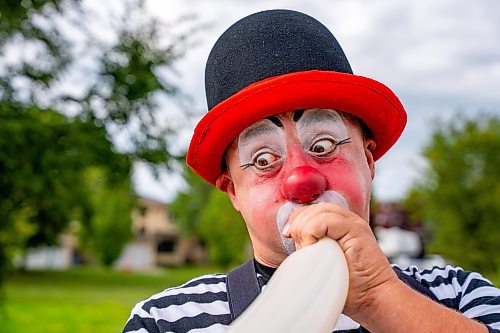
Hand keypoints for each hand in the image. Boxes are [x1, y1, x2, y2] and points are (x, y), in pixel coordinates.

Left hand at [283, 202, 397, 318]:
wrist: (373, 297)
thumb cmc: (348, 285)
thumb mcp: (321, 260)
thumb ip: (309, 246)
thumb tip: (290, 237)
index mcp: (337, 225)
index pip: (309, 210)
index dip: (295, 220)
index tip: (289, 236)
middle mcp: (346, 220)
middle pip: (311, 208)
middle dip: (298, 224)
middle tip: (301, 246)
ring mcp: (352, 223)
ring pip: (318, 211)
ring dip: (305, 229)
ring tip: (308, 248)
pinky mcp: (356, 230)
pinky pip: (327, 220)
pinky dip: (313, 231)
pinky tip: (314, 247)